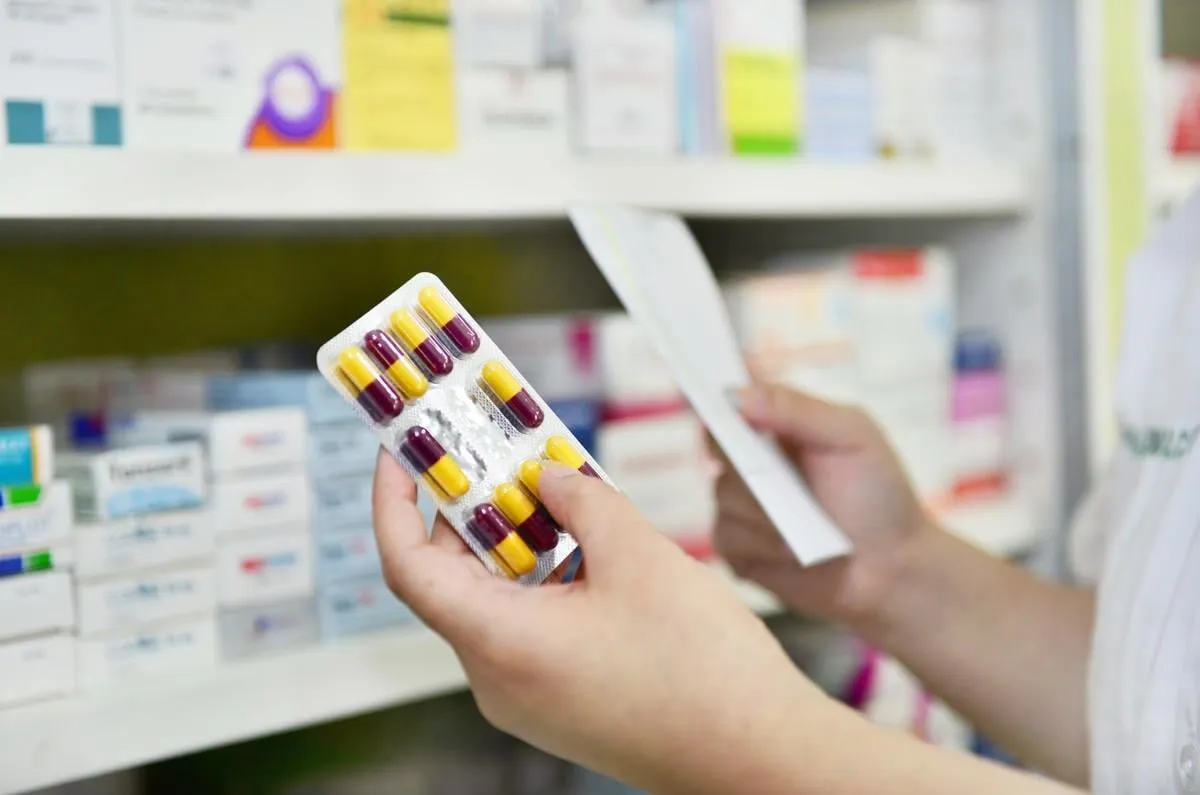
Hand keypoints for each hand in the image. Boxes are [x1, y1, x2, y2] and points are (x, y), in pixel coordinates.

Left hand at [372, 450, 837, 794]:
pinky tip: (589, 541)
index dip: (394, 500)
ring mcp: (529, 695)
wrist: (760, 757)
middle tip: (497, 447)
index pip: (407, 564)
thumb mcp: (640, 557)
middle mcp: (499, 677)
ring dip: (520, 539)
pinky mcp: (561, 700)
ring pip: (500, 598)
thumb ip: (581, 501)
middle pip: (456, 576)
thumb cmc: (703, 670)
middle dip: (475, 506)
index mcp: (499, 643)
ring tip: (555, 486)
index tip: (401, 450)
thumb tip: (548, 477)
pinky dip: (547, 576)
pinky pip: (532, 624)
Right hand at [714, 383, 935, 629]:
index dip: (716, 401)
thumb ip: (798, 408)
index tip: (713, 402)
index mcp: (777, 427)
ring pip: (723, 495)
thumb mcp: (852, 435)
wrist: (893, 567)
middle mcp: (752, 463)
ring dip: (764, 511)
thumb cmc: (879, 494)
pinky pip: (727, 537)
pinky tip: (793, 551)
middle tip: (780, 480)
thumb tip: (736, 394)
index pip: (730, 403)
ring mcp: (742, 506)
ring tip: (807, 526)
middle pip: (719, 446)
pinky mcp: (740, 550)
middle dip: (749, 463)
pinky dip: (761, 544)